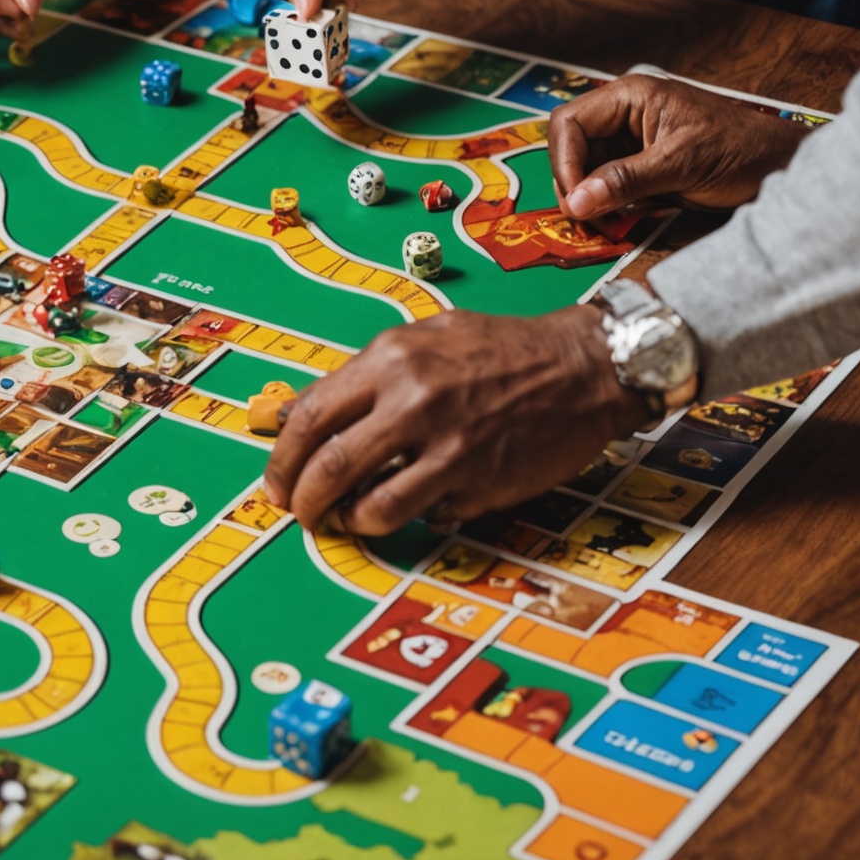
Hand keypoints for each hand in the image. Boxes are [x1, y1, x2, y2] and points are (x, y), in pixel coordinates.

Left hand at [263, 306, 648, 534]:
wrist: (583, 365)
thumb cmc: (502, 348)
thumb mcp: (423, 338)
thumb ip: (365, 374)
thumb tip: (303, 412)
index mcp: (391, 359)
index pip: (310, 415)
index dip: (282, 457)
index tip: (276, 479)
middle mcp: (413, 401)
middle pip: (328, 467)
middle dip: (301, 500)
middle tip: (297, 512)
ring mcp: (448, 446)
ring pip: (370, 506)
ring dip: (345, 522)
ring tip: (342, 520)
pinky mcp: (480, 482)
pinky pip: (423, 516)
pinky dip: (403, 521)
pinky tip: (402, 510)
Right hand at [551, 73, 807, 220]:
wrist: (779, 166)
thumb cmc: (741, 149)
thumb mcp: (681, 164)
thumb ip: (625, 180)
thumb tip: (577, 201)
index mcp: (631, 97)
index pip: (570, 124)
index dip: (564, 161)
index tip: (574, 198)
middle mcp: (623, 115)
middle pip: (570, 146)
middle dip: (573, 182)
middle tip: (584, 215)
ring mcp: (629, 141)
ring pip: (583, 169)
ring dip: (588, 198)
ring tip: (603, 221)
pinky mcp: (637, 165)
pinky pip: (604, 183)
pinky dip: (604, 204)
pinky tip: (616, 217)